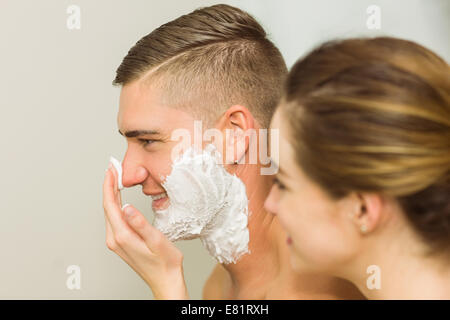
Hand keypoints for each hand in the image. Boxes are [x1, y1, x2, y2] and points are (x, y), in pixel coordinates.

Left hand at [102, 163, 188, 298]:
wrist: (165, 280)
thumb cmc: (165, 262)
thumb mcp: (156, 240)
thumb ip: (140, 224)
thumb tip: (127, 208)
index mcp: (122, 236)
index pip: (110, 205)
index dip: (109, 185)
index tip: (111, 170)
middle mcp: (115, 239)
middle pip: (107, 207)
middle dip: (109, 186)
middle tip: (113, 169)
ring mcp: (117, 242)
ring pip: (110, 213)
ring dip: (111, 195)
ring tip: (116, 179)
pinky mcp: (121, 243)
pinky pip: (114, 219)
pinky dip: (115, 205)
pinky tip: (120, 199)